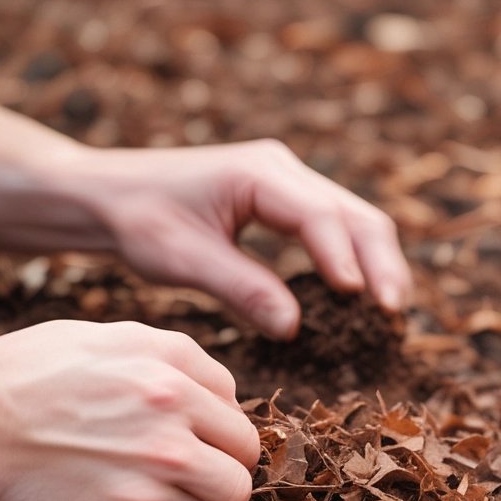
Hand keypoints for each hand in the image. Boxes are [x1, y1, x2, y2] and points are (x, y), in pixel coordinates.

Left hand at [0, 94, 412, 340]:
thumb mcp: (182, 259)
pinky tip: (359, 301)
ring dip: (375, 264)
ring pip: (354, 222)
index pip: (320, 215)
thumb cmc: (136, 220)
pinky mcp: (283, 207)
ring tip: (390, 313)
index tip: (360, 301)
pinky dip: (353, 264)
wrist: (106, 197)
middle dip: (381, 263)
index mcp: (259, 174)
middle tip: (395, 314)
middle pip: (356, 214)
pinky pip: (333, 233)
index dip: (344, 258)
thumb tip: (295, 328)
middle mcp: (282, 172)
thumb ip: (240, 288)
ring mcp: (286, 186)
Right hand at [0, 320, 260, 500]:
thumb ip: (166, 359)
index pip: (240, 420)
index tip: (187, 454)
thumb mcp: (101, 338)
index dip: (216, 444)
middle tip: (178, 493)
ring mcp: (155, 471)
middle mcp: (175, 415)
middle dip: (215, 488)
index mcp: (173, 366)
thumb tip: (215, 394)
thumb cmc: (19, 376)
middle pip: (242, 475)